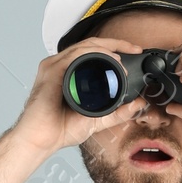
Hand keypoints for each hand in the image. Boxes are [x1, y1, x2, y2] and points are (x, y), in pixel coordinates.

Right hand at [10, 32, 151, 156]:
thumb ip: (118, 113)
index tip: (134, 51)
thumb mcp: (98, 120)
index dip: (116, 48)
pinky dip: (91, 53)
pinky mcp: (50, 70)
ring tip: (120, 58)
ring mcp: (55, 66)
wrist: (43, 139)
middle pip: (92, 44)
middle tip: (133, 49)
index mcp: (72, 72)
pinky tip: (104, 58)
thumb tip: (138, 105)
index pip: (96, 52)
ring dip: (105, 48)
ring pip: (84, 46)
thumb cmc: (61, 129)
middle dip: (116, 43)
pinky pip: (73, 55)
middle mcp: (63, 65)